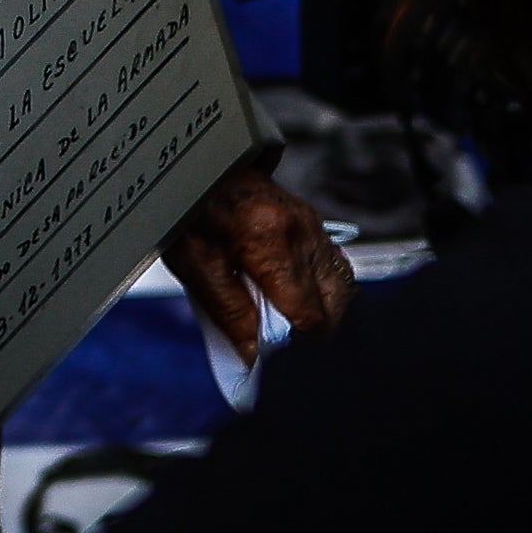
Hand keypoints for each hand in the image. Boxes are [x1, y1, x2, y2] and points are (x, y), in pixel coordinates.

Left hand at [164, 163, 352, 362]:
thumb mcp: (195, 264)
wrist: (196, 165)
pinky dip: (326, 294)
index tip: (285, 368)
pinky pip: (334, 268)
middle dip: (319, 337)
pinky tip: (307, 308)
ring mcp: (312, 224)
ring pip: (343, 287)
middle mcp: (301, 231)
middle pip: (336, 305)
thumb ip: (229, 313)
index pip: (307, 314)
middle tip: (295, 356)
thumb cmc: (189, 210)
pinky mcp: (313, 223)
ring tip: (302, 336)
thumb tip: (255, 356)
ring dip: (327, 316)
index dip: (300, 349)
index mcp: (269, 240)